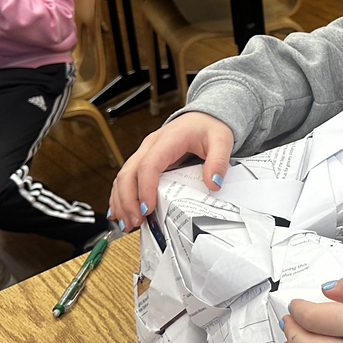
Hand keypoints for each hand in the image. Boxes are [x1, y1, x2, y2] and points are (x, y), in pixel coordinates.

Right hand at [108, 111, 232, 230]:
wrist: (203, 118)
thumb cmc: (208, 127)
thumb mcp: (221, 140)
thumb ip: (219, 161)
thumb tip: (214, 183)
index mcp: (167, 140)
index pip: (148, 165)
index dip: (144, 188)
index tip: (147, 209)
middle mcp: (150, 147)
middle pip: (128, 173)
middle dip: (128, 200)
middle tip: (136, 222)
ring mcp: (144, 154)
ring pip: (123, 178)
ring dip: (121, 202)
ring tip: (128, 224)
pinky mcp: (144, 162)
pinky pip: (126, 179)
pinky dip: (121, 196)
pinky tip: (121, 213)